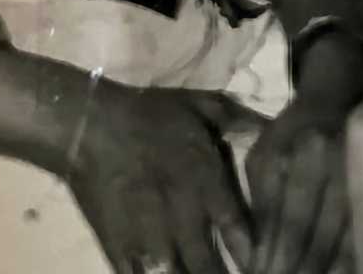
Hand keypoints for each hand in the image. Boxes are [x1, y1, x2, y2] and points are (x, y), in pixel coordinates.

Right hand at [72, 84, 263, 273]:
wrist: (91, 127)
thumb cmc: (150, 115)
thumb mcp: (201, 106)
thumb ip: (238, 120)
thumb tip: (270, 128)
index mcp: (208, 186)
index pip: (243, 236)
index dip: (257, 255)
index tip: (265, 261)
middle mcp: (184, 221)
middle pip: (212, 271)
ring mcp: (151, 242)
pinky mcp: (121, 253)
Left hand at [246, 96, 349, 273]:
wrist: (336, 98)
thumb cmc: (292, 132)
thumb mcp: (263, 158)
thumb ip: (257, 207)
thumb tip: (251, 260)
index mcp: (297, 153)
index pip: (286, 216)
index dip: (276, 255)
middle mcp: (330, 162)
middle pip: (316, 231)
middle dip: (300, 269)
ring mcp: (358, 173)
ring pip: (343, 236)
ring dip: (327, 270)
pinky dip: (351, 259)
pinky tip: (338, 273)